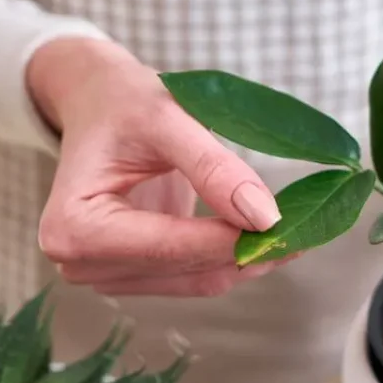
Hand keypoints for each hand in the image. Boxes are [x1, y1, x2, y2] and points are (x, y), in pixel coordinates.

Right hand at [27, 38, 281, 296]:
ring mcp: (107, 274)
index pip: (168, 247)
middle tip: (310, 225)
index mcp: (72, 227)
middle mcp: (80, 263)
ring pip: (199, 280)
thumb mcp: (168, 119)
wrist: (101, 104)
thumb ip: (214, 168)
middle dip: (249, 250)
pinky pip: (198, 275)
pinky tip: (273, 236)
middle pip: (185, 269)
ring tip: (302, 229)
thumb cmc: (124, 103)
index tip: (289, 225)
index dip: (232, 239)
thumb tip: (266, 218)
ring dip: (251, 259)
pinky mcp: (136, 273)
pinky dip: (237, 258)